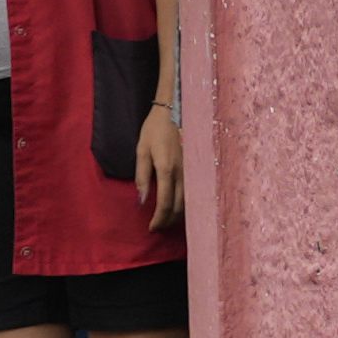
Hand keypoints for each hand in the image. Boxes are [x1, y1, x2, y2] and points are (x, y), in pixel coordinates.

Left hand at [135, 107, 182, 229]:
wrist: (175, 110)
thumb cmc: (154, 129)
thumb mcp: (142, 150)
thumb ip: (142, 176)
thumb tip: (141, 200)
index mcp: (167, 169)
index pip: (164, 203)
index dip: (158, 219)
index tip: (151, 228)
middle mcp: (183, 173)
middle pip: (178, 207)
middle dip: (168, 221)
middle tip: (157, 226)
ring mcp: (192, 171)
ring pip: (188, 202)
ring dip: (178, 215)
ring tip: (167, 219)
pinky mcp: (196, 167)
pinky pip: (192, 192)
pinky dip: (185, 204)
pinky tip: (179, 206)